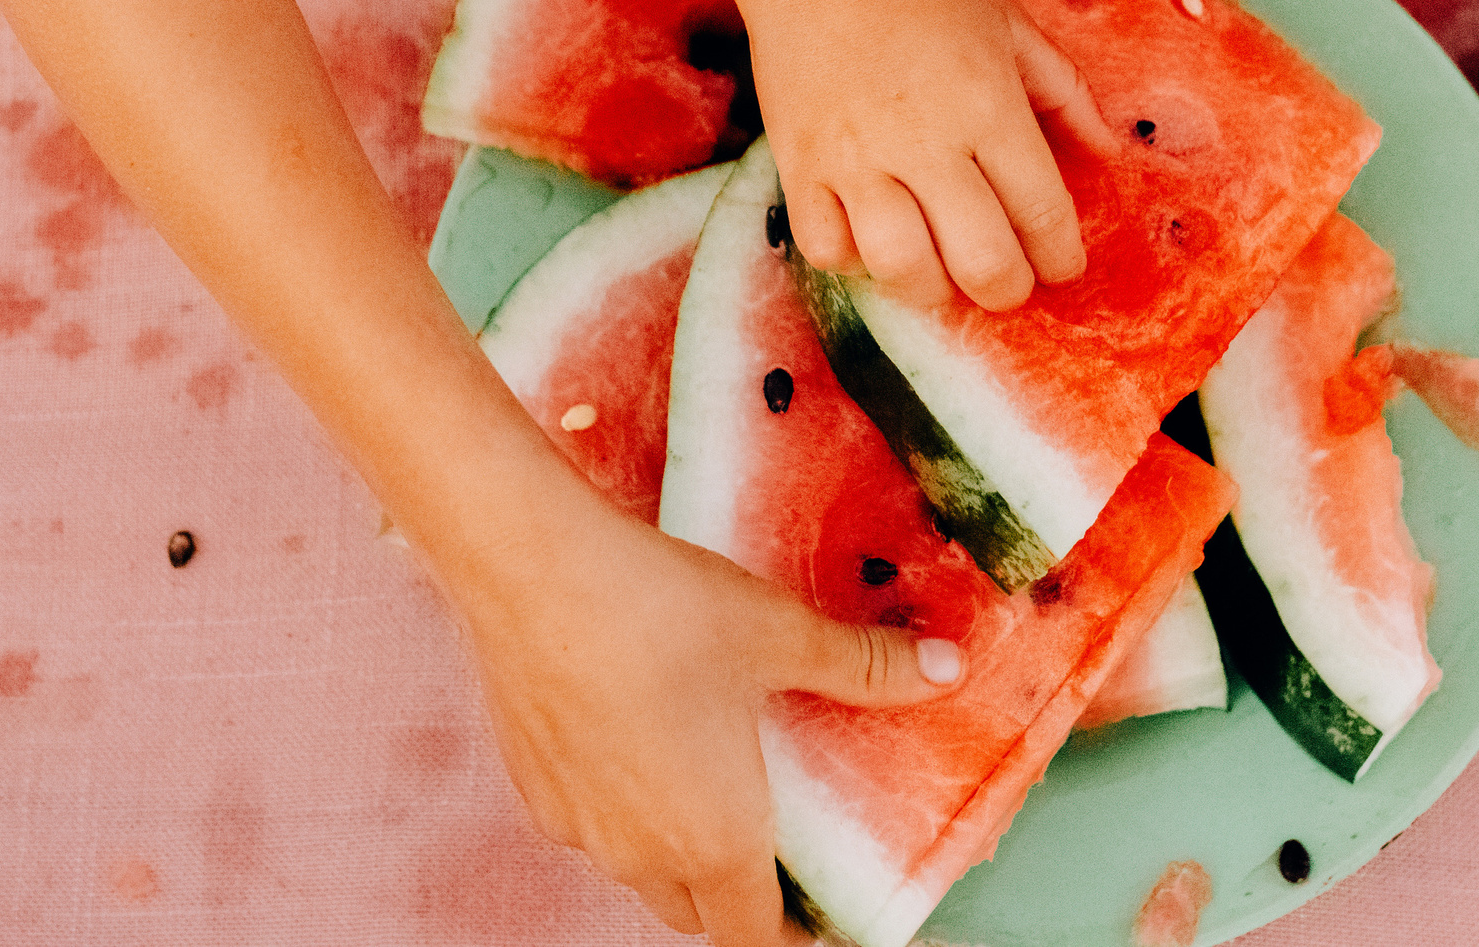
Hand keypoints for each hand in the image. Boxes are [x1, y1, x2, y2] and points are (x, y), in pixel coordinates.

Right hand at [449, 473, 962, 945]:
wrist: (530, 569)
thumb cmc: (659, 607)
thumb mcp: (780, 632)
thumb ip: (866, 666)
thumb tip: (948, 668)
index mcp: (713, 839)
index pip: (757, 937)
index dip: (796, 932)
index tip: (823, 910)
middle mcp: (639, 852)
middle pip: (699, 912)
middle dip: (741, 894)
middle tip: (778, 841)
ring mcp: (578, 827)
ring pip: (639, 870)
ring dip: (677, 850)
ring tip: (709, 780)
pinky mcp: (532, 788)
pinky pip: (591, 827)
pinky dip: (623, 808)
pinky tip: (639, 738)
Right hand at [673, 0, 1110, 312]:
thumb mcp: (1010, 24)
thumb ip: (1064, 93)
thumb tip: (1109, 154)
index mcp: (988, 106)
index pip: (1042, 213)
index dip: (1061, 257)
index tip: (1061, 263)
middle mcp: (924, 141)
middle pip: (980, 261)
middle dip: (1006, 290)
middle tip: (1006, 281)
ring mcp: (855, 158)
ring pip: (901, 268)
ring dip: (932, 290)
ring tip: (942, 274)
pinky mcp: (800, 164)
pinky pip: (828, 249)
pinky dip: (854, 261)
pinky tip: (873, 240)